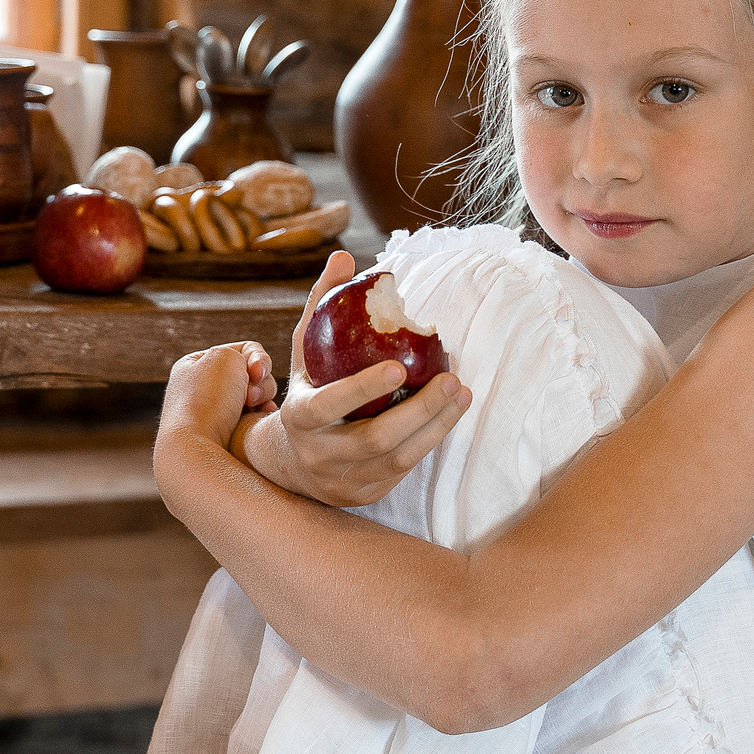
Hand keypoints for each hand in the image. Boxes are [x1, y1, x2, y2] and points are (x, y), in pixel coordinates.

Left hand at [159, 341, 274, 453]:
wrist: (194, 450)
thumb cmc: (206, 399)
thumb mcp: (225, 357)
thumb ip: (245, 355)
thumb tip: (254, 379)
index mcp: (193, 366)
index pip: (242, 351)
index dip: (257, 359)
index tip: (256, 373)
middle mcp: (201, 389)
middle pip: (252, 375)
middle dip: (260, 384)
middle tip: (250, 398)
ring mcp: (214, 415)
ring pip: (257, 398)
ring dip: (262, 401)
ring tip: (252, 413)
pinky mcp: (225, 438)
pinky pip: (254, 421)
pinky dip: (260, 420)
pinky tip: (258, 425)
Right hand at [244, 251, 468, 507]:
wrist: (292, 463)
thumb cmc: (307, 390)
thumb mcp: (305, 350)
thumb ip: (322, 305)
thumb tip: (345, 258)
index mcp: (300, 418)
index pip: (329, 406)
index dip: (361, 390)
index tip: (398, 366)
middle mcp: (319, 455)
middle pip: (375, 440)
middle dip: (420, 411)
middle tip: (452, 379)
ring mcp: (345, 480)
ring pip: (399, 458)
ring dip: (437, 425)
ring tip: (461, 391)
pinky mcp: (368, 494)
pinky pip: (407, 468)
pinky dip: (432, 439)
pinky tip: (452, 411)